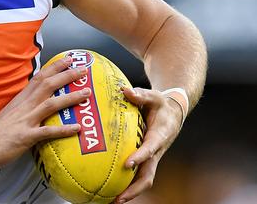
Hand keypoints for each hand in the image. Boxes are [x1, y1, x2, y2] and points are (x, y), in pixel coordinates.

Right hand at [0, 56, 90, 169]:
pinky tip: (77, 128)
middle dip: (66, 76)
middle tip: (83, 70)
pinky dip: (63, 129)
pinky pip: (48, 132)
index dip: (54, 67)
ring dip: (70, 98)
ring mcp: (26, 120)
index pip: (39, 78)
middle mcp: (25, 106)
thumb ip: (26, 104)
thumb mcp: (12, 111)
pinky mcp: (26, 137)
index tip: (68, 59)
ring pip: (51, 104)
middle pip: (47, 85)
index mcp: (21, 99)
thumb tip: (40, 99)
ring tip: (87, 94)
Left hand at [114, 87, 182, 203]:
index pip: (150, 149)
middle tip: (118, 198)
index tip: (128, 164)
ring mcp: (152, 157)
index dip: (140, 157)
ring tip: (111, 201)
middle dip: (134, 188)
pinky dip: (126, 182)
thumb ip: (140, 94)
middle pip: (148, 175)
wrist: (174, 112)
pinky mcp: (146, 158)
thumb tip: (123, 90)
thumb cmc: (161, 103)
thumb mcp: (153, 96)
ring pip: (143, 179)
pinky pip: (137, 173)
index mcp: (160, 136)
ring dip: (129, 191)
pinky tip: (109, 187)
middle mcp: (156, 151)